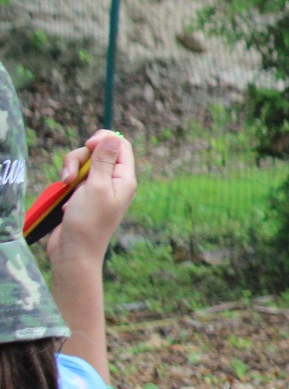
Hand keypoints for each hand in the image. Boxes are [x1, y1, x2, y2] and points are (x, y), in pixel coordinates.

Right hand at [44, 131, 134, 266]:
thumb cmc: (87, 221)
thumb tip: (114, 137)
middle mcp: (114, 181)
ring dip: (71, 169)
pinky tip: (64, 198)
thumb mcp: (96, 187)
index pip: (121, 146)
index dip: (104, 140)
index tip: (88, 145)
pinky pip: (75, 177)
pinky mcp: (83, 194)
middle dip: (81, 157)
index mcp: (125, 178)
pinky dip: (66, 183)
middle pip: (98, 152)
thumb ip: (104, 160)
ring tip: (65, 186)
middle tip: (72, 176)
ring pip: (83, 163)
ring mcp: (97, 188)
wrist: (73, 251)